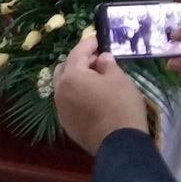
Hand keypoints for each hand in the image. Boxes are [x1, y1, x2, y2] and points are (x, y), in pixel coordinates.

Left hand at [53, 35, 148, 155]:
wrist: (119, 143)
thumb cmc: (120, 105)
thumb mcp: (119, 79)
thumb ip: (107, 65)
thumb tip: (101, 59)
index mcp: (71, 76)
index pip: (77, 53)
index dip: (88, 44)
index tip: (97, 38)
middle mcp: (59, 91)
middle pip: (65, 69)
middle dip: (78, 61)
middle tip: (97, 60)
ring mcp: (60, 109)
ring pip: (64, 86)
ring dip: (77, 78)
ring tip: (96, 78)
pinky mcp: (66, 124)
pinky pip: (68, 102)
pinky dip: (77, 94)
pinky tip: (92, 96)